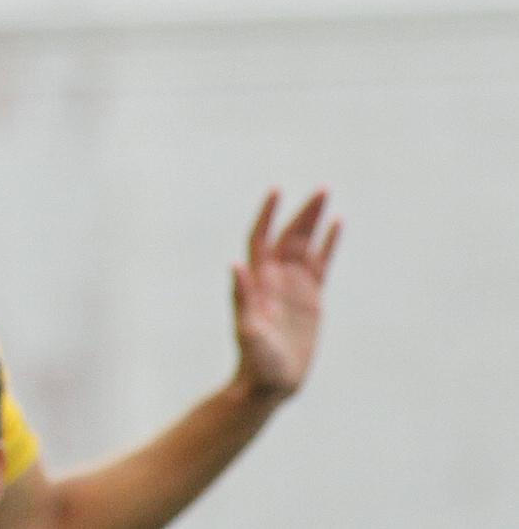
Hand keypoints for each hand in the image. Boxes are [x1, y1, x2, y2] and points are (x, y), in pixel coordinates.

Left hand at [229, 187, 338, 401]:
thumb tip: (235, 264)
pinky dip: (328, 244)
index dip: (267, 215)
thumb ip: (241, 298)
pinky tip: (337, 224)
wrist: (270, 384)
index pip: (260, 238)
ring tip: (326, 194)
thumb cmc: (256, 361)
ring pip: (305, 245)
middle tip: (322, 188)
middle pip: (288, 236)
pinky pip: (321, 264)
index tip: (276, 190)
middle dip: (302, 212)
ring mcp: (293, 286)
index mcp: (258, 282)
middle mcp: (273, 278)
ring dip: (314, 221)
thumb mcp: (248, 331)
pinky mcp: (311, 299)